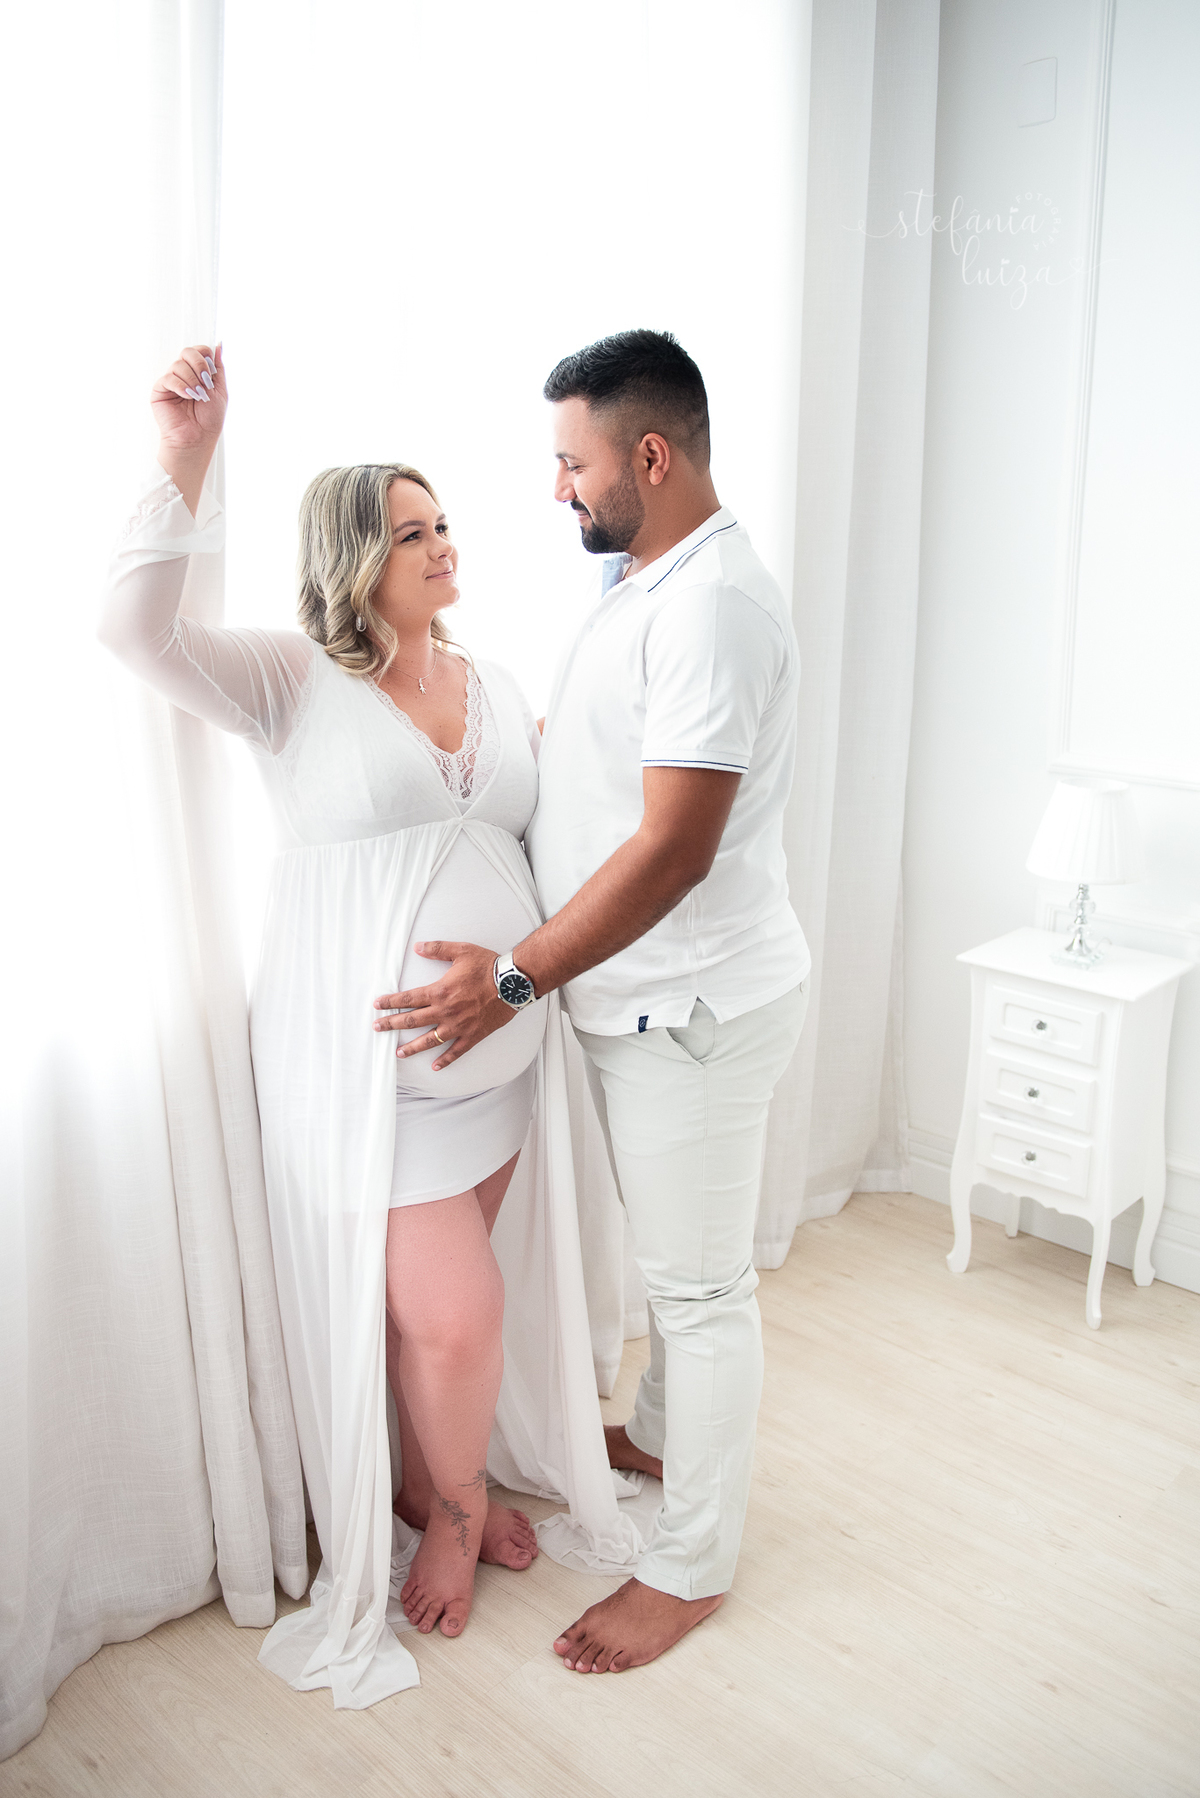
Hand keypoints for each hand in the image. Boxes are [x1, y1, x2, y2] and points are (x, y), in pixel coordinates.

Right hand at [150, 343, 226, 456]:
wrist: (197, 439)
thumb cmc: (209, 420)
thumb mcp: (220, 391)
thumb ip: (219, 368)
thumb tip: (219, 344)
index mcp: (198, 373)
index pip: (200, 350)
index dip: (206, 357)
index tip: (212, 373)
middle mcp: (184, 375)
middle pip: (187, 352)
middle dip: (199, 364)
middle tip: (205, 383)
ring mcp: (171, 381)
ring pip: (178, 364)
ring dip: (192, 380)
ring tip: (198, 396)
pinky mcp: (160, 390)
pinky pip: (168, 378)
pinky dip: (180, 386)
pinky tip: (187, 397)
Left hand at [373, 942, 516, 1070]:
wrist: (512, 983)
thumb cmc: (488, 966)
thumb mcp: (461, 951)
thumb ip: (437, 949)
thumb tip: (417, 947)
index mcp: (440, 991)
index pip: (408, 998)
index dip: (390, 1002)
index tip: (378, 1005)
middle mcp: (445, 1011)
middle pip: (412, 1020)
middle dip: (392, 1024)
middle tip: (378, 1028)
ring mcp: (458, 1026)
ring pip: (429, 1040)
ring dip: (412, 1047)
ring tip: (399, 1053)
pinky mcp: (472, 1035)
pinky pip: (456, 1051)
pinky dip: (445, 1060)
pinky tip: (435, 1066)